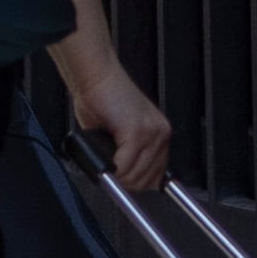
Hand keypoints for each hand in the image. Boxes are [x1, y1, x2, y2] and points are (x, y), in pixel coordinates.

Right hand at [60, 41, 174, 190]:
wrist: (96, 75)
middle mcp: (160, 133)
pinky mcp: (136, 132)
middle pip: (146, 181)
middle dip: (124, 181)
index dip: (135, 182)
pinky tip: (104, 157)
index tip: (120, 182)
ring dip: (115, 175)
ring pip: (133, 176)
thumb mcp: (121, 132)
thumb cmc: (101, 97)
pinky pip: (123, 166)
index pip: (157, 176)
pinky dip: (110, 168)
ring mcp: (150, 133)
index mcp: (160, 133)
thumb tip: (123, 176)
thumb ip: (128, 153)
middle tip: (109, 172)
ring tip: (105, 163)